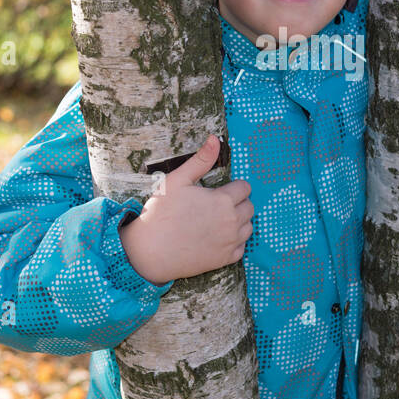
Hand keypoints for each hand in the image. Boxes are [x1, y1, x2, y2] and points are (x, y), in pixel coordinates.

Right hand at [120, 134, 253, 284]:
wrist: (149, 251)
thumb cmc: (161, 212)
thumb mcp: (177, 180)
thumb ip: (200, 160)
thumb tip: (216, 138)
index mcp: (224, 201)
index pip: (245, 188)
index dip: (232, 187)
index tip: (219, 190)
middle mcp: (232, 222)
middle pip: (249, 207)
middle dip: (237, 203)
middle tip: (216, 205)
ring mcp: (230, 243)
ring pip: (248, 227)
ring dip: (238, 222)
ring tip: (217, 220)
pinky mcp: (225, 259)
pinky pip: (241, 248)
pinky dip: (234, 243)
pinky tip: (217, 238)